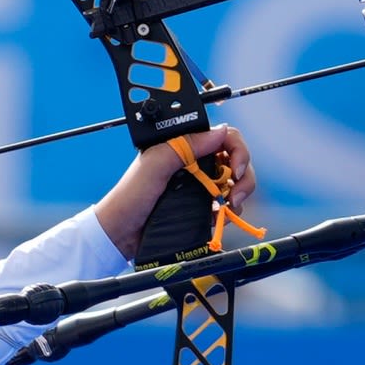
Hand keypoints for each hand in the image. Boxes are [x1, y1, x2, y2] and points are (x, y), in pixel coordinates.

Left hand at [91, 128, 250, 255]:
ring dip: (238, 194)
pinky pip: (226, 203)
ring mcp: (199, 184)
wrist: (121, 233)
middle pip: (235, 160)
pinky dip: (230, 210)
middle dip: (243, 176)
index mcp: (183, 146)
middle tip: (236, 196)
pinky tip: (220, 217)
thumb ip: (185, 145)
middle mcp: (194, 162)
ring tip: (229, 208)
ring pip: (234, 182)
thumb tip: (219, 132)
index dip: (237, 150)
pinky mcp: (201, 205)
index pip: (222, 137)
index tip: (237, 169)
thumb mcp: (155, 164)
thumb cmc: (130, 196)